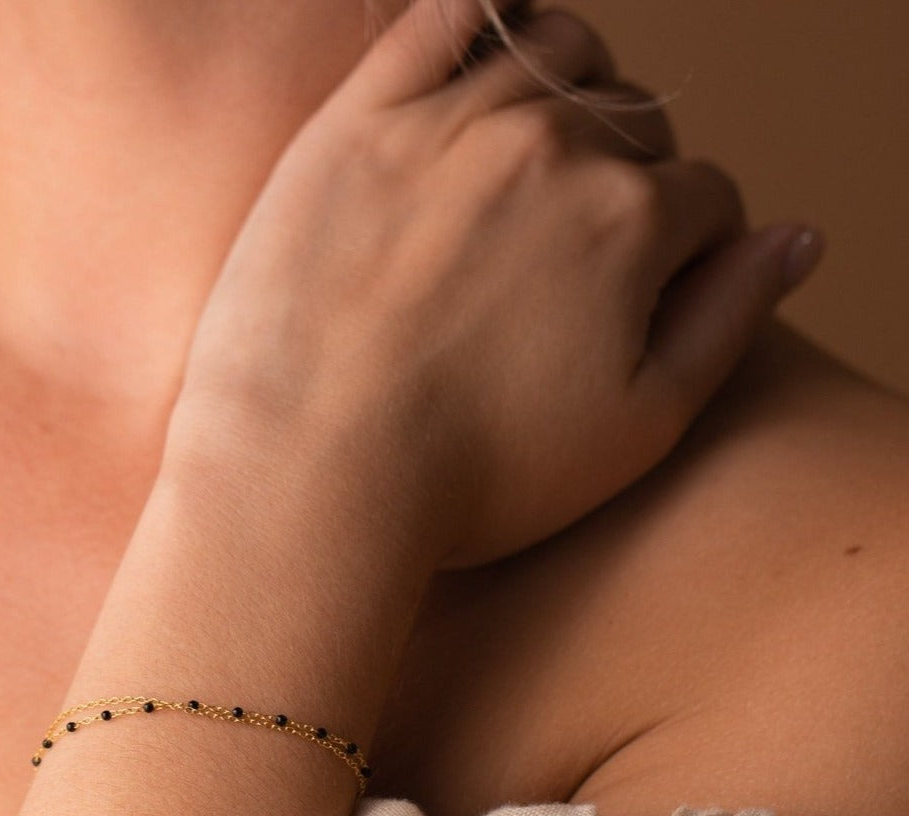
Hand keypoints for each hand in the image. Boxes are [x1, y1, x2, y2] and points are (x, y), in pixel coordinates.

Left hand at [165, 0, 822, 569]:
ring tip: (542, 153)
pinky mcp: (355, 120)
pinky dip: (481, 17)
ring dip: (573, 90)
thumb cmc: (472, 479)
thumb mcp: (637, 429)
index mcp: (630, 220)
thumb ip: (728, 321)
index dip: (691, 246)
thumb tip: (798, 239)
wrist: (308, 476)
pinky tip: (488, 49)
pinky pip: (443, 18)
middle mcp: (550, 147)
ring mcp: (448, 123)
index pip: (704, 197)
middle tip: (579, 245)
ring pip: (554, 53)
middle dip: (631, 176)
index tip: (653, 286)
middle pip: (633, 124)